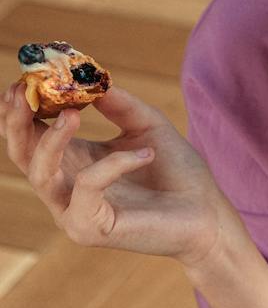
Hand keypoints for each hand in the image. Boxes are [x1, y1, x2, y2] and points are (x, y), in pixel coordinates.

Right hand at [2, 83, 242, 269]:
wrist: (207, 213)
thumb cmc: (178, 172)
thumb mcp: (149, 127)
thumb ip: (120, 104)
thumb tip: (91, 80)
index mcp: (73, 161)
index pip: (31, 135)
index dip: (21, 109)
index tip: (23, 80)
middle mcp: (65, 187)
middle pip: (21, 153)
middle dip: (16, 121)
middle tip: (22, 91)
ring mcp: (72, 211)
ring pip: (39, 172)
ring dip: (51, 139)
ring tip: (71, 113)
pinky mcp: (88, 227)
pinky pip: (86, 187)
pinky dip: (113, 164)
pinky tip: (146, 154)